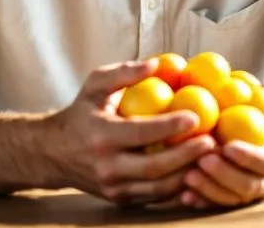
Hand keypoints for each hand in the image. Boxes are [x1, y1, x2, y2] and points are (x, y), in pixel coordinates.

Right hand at [44, 59, 216, 205]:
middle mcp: (106, 166)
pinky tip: (195, 173)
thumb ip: (124, 73)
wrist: (53, 153)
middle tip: (211, 141)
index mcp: (101, 136)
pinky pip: (155, 198)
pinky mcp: (120, 199)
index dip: (170, 126)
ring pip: (159, 189)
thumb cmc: (81, 113)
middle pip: (155, 167)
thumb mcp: (94, 85)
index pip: (141, 133)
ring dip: (188, 174)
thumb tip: (156, 63)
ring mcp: (114, 187)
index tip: (196, 116)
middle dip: (187, 155)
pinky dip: (178, 189)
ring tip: (209, 158)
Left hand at [180, 82, 263, 208]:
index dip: (250, 157)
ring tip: (188, 176)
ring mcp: (257, 191)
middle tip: (203, 160)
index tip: (228, 147)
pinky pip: (221, 202)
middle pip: (250, 186)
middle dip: (225, 175)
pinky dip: (204, 200)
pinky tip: (185, 195)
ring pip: (234, 198)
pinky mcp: (240, 195)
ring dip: (210, 189)